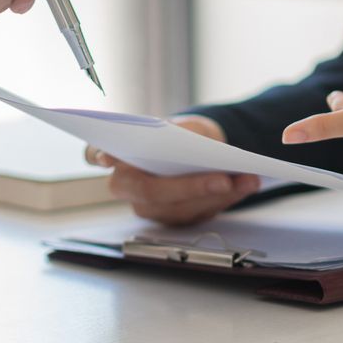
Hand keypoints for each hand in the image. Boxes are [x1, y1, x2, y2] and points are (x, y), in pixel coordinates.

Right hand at [83, 115, 259, 225]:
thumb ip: (177, 133)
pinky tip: (246, 184)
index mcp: (116, 155)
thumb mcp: (180, 125)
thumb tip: (190, 145)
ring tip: (246, 179)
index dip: (101, 156)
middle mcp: (125, 186)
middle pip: (150, 192)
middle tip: (222, 179)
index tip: (108, 156)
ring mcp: (148, 206)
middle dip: (189, 187)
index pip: (96, 154)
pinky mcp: (172, 218)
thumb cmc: (181, 134)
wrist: (196, 148)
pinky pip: (198, 213)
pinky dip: (226, 198)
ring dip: (216, 195)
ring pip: (178, 208)